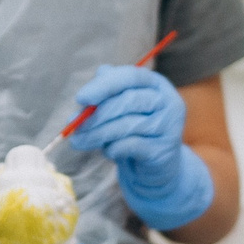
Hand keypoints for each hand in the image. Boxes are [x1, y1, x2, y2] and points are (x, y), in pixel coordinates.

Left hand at [70, 63, 213, 231]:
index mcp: (156, 84)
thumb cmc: (132, 130)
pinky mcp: (164, 149)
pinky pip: (131, 145)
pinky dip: (113, 148)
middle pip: (128, 101)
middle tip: (74, 126)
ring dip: (98, 134)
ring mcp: (169, 126)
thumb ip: (103, 97)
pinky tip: (107, 151)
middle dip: (97, 114)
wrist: (154, 166)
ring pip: (127, 125)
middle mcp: (167, 101)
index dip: (104, 85)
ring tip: (80, 141)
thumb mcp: (118, 110)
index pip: (131, 76)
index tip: (80, 98)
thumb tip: (84, 97)